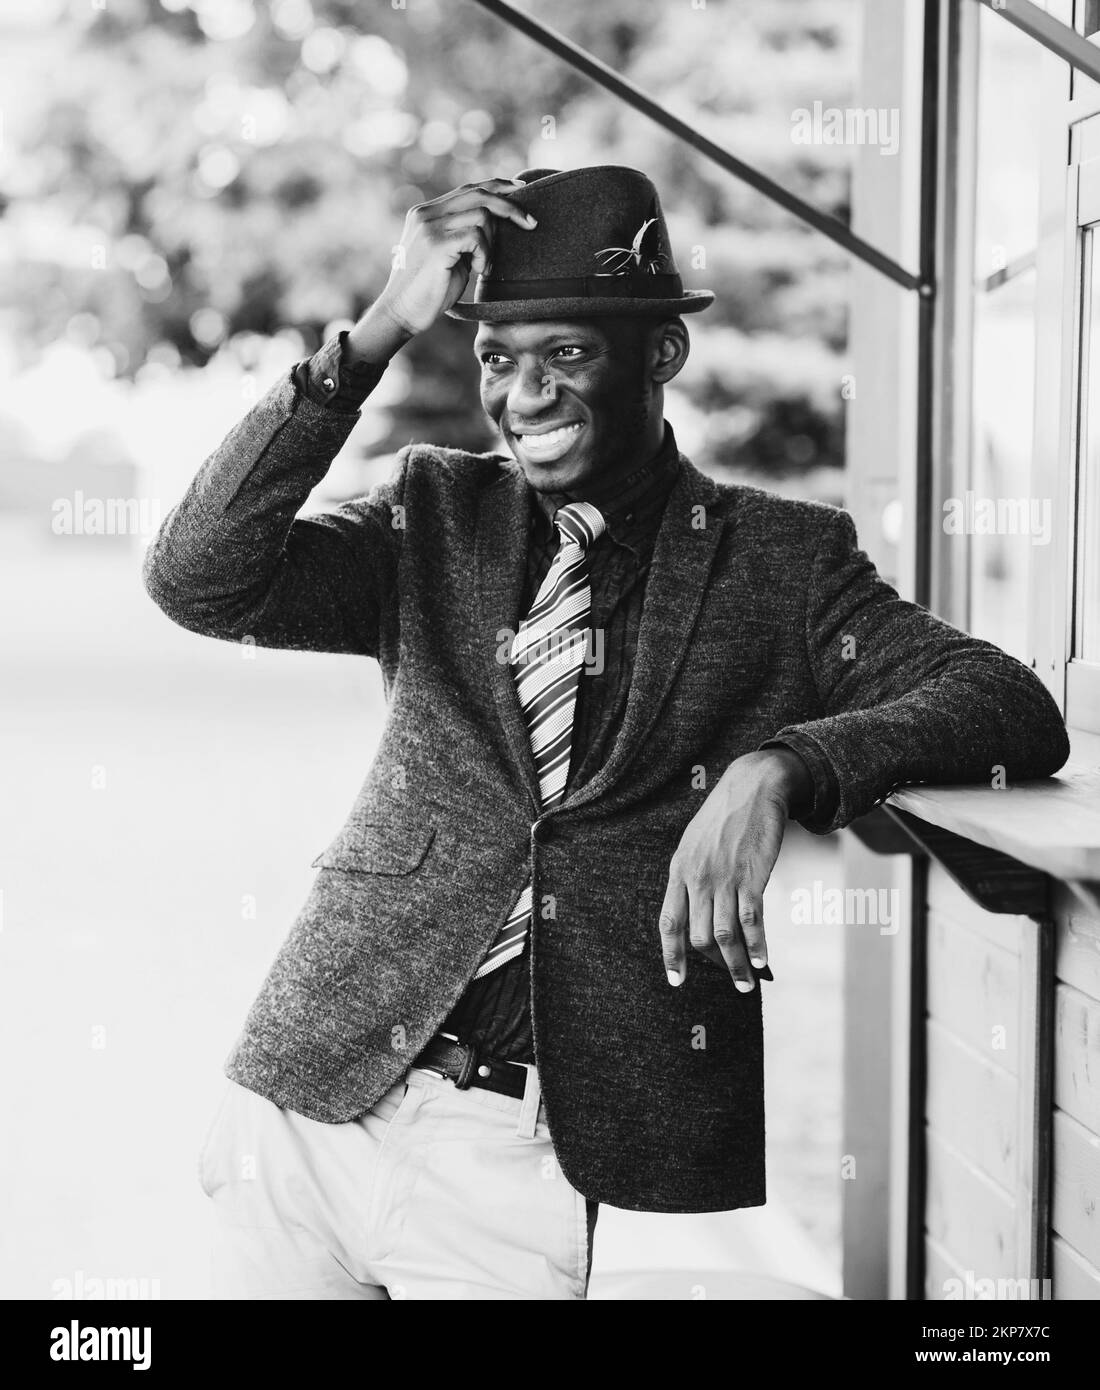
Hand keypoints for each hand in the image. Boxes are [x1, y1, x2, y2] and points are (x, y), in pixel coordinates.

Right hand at [371, 177, 536, 337]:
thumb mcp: (451, 255)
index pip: (468, 189)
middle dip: (510, 206)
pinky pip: (476, 236)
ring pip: (481, 215)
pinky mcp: (436, 243)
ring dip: (492, 243)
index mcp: (426, 213)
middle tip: (531, 224)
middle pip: (478, 193)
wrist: (401, 313)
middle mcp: (426, 213)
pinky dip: (485, 254)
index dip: (497, 186)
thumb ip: (466, 235)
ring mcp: (429, 226)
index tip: (520, 189)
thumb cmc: (430, 291)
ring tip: (483, 266)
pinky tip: (478, 271)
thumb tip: (496, 222)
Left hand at [658, 749, 810, 992]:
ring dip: (736, 966)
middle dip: (715, 965)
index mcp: (679, 871)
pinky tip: (763, 961)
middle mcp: (697, 879)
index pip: (670, 923)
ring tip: (746, 984)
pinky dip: (757, 946)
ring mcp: (723, 879)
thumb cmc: (724, 817)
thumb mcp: (693, 844)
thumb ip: (690, 877)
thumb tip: (696, 912)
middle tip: (730, 978)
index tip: (677, 980)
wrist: (752, 787)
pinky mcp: (751, 877)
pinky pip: (751, 921)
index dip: (672, 955)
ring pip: (725, 935)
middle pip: (699, 937)